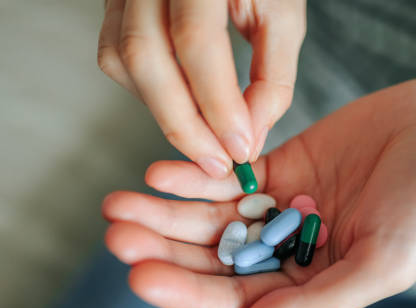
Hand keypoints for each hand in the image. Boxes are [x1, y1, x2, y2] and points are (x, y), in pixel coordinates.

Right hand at [97, 0, 305, 176]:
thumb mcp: (282, 14)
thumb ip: (273, 77)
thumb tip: (250, 137)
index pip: (195, 40)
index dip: (216, 102)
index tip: (239, 149)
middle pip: (145, 56)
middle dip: (182, 123)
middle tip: (216, 164)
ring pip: (123, 61)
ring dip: (164, 112)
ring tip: (204, 140)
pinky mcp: (115, 4)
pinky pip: (116, 56)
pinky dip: (147, 92)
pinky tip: (180, 105)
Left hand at [103, 79, 415, 307]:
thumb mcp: (384, 263)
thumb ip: (318, 303)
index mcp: (315, 285)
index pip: (241, 298)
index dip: (189, 291)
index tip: (140, 277)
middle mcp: (291, 250)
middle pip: (216, 257)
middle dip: (165, 250)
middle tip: (118, 235)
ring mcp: (282, 207)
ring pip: (214, 217)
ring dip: (167, 213)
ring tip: (122, 205)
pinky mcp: (282, 165)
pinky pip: (230, 176)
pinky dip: (196, 175)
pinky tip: (162, 173)